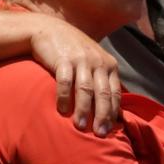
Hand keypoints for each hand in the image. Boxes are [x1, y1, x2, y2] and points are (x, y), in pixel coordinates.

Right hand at [24, 9, 121, 136]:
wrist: (49, 29)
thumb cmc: (72, 51)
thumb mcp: (94, 61)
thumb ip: (102, 80)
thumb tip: (110, 110)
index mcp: (108, 64)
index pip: (115, 92)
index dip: (113, 112)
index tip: (111, 130)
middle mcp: (98, 62)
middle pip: (103, 93)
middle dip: (102, 115)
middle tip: (100, 134)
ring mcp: (81, 60)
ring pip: (85, 89)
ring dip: (83, 109)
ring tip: (80, 126)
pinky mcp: (63, 59)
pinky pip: (65, 81)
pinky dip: (64, 97)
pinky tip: (62, 111)